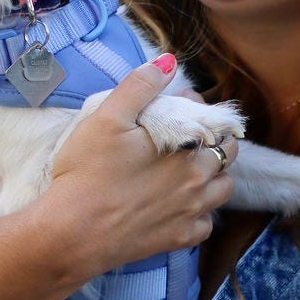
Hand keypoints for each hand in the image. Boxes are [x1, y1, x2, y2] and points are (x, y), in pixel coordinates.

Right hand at [45, 56, 239, 276]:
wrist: (73, 231)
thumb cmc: (87, 172)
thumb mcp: (107, 117)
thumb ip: (140, 86)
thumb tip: (168, 61)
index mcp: (186, 148)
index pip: (215, 125)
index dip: (202, 114)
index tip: (183, 112)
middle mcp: (197, 180)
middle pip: (226, 157)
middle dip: (215, 144)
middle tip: (190, 141)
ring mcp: (190, 212)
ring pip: (222, 191)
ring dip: (214, 178)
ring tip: (191, 172)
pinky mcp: (178, 239)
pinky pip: (205, 225)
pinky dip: (200, 214)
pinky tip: (181, 206)